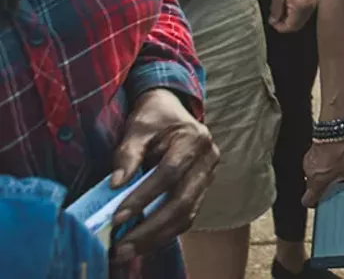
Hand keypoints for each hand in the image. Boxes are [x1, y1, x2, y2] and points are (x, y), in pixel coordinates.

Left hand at [109, 89, 218, 262]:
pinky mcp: (202, 190)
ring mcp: (208, 177)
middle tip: (121, 246)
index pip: (170, 173)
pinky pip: (186, 217)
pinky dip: (164, 234)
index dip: (144, 197)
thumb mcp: (138, 127)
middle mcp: (208, 160)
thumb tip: (116, 184)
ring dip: (156, 237)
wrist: (173, 112)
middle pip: (182, 201)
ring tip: (127, 251)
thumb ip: (128, 153)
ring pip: (187, 214)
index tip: (117, 217)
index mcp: (194, 139)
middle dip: (150, 228)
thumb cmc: (154, 118)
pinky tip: (142, 244)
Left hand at [270, 0, 317, 32]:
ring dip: (294, 19)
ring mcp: (315, 2)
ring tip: (283, 11)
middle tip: (277, 19)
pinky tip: (292, 5)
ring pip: (304, 18)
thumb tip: (274, 20)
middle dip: (287, 25)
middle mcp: (310, 7)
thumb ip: (276, 10)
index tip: (273, 23)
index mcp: (300, 8)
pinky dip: (299, 12)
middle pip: (299, 25)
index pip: (291, 26)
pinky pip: (308, 10)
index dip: (280, 27)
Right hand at [301, 139, 343, 208]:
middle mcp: (309, 173)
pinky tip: (333, 159)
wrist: (334, 129)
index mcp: (316, 182)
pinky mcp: (310, 152)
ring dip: (321, 175)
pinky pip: (314, 163)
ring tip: (335, 170)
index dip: (314, 203)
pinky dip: (321, 164)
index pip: (307, 200)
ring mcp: (308, 162)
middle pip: (311, 188)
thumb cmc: (340, 150)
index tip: (322, 202)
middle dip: (321, 188)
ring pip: (312, 175)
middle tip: (333, 185)